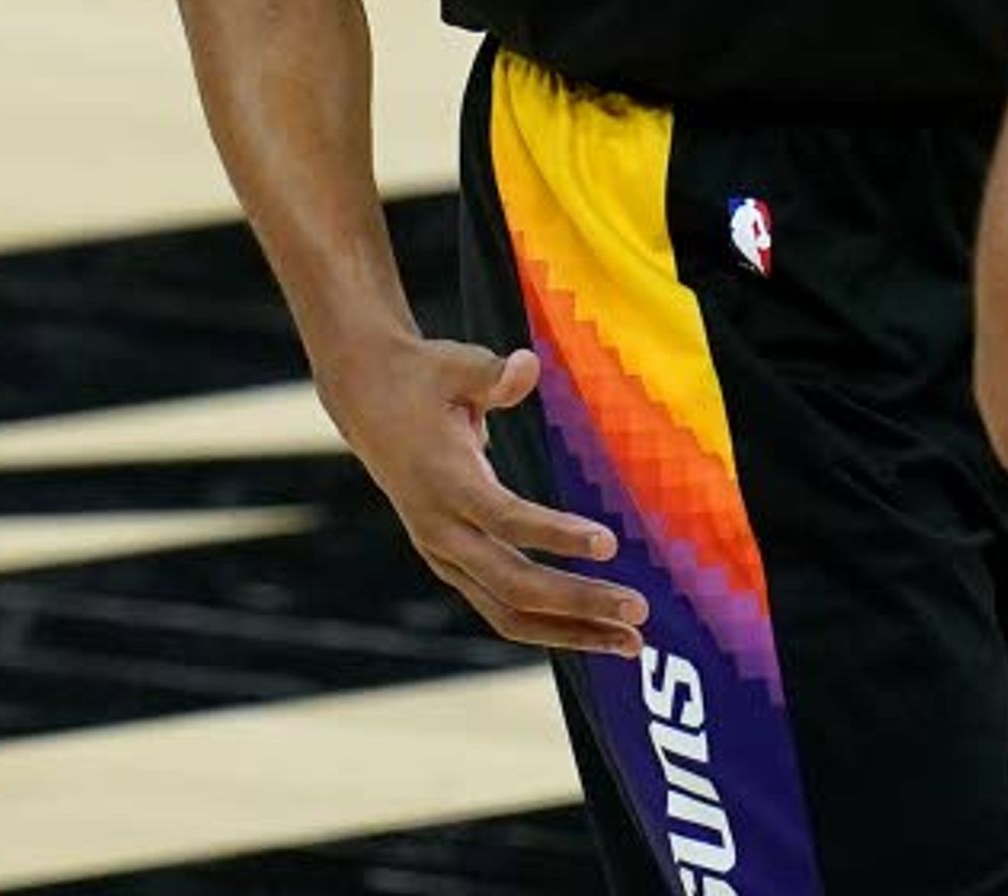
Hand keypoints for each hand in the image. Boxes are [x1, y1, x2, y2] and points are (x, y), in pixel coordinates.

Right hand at [320, 334, 645, 656]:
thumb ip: (491, 373)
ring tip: (631, 644)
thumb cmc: (424, 378)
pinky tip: (596, 633)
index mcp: (443, 481)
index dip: (554, 533)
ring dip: (570, 631)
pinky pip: (502, 608)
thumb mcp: (453, 363)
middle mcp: (440, 530)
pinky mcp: (453, 564)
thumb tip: (526, 366)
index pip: (503, 518)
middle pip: (512, 582)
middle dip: (577, 601)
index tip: (610, 543)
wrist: (368, 401)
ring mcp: (443, 554)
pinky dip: (550, 625)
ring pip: (507, 612)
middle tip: (639, 611)